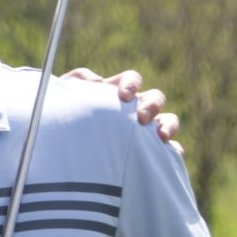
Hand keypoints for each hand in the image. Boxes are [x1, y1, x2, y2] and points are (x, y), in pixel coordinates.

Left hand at [65, 66, 181, 153]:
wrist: (62, 149)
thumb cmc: (64, 120)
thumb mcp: (64, 99)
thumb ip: (76, 81)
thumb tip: (97, 80)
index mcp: (117, 92)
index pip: (132, 79)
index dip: (131, 84)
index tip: (123, 96)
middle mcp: (135, 109)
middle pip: (156, 98)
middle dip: (152, 105)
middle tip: (142, 118)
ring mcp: (145, 130)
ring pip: (168, 121)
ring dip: (168, 125)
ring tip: (160, 137)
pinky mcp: (150, 152)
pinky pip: (169, 152)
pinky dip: (173, 152)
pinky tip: (168, 158)